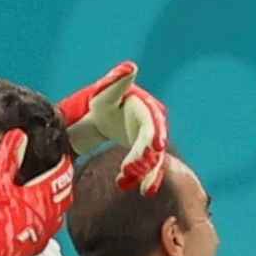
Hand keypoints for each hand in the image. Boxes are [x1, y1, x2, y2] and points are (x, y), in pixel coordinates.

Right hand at [0, 129, 72, 255]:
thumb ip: (9, 157)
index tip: (61, 159)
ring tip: (47, 196)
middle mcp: (50, 214)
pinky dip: (47, 219)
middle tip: (58, 175)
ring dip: (57, 203)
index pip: (63, 175)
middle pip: (66, 195)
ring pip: (60, 213)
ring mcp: (46, 231)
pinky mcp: (39, 246)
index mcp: (43, 195)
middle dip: (64, 184)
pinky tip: (35, 217)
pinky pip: (49, 229)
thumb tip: (18, 137)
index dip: (63, 164)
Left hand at [58, 61, 167, 195]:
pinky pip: (148, 167)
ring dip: (148, 174)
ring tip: (140, 189)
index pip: (151, 125)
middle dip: (147, 161)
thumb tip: (131, 66)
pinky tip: (140, 189)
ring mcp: (150, 139)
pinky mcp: (145, 152)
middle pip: (154, 146)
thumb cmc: (101, 101)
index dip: (155, 136)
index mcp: (145, 109)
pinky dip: (145, 178)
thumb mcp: (104, 94)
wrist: (98, 117)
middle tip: (132, 174)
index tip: (157, 148)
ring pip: (154, 159)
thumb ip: (116, 82)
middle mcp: (153, 124)